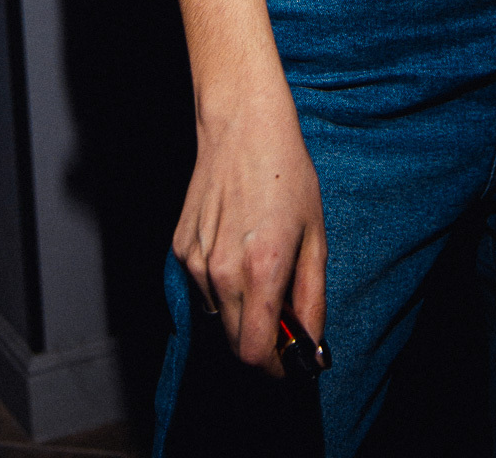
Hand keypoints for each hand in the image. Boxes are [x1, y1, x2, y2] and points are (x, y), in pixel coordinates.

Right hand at [174, 84, 326, 377]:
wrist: (242, 126)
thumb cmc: (286, 174)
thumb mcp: (315, 236)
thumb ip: (312, 298)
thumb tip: (311, 345)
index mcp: (261, 270)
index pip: (255, 355)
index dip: (275, 368)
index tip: (290, 362)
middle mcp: (221, 272)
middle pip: (234, 345)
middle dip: (260, 343)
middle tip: (283, 318)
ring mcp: (195, 261)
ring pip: (218, 317)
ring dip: (240, 311)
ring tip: (260, 268)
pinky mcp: (179, 249)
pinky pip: (201, 288)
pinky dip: (220, 285)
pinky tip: (236, 246)